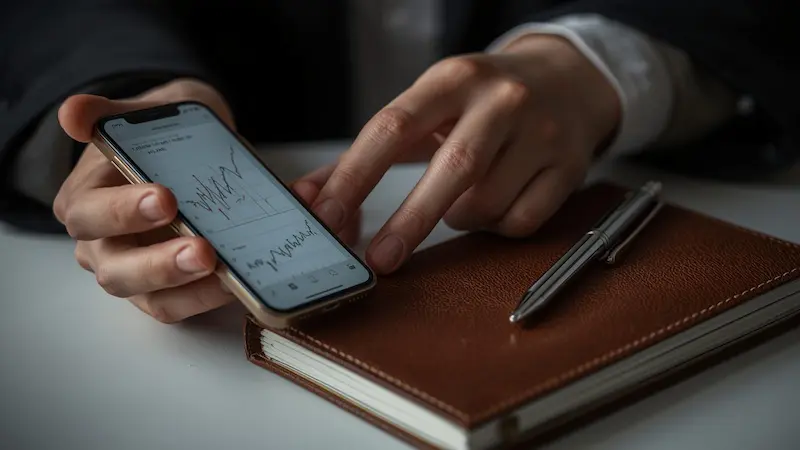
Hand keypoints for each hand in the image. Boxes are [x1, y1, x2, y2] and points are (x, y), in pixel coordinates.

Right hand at [53, 78, 359, 322]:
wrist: (188, 148)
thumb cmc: (155, 138)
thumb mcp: (136, 116)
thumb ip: (107, 114)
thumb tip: (74, 113)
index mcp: (84, 202)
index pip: (90, 215)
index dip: (124, 212)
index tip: (166, 198)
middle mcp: (102, 246)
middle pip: (118, 271)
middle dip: (160, 265)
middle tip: (203, 249)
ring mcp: (136, 274)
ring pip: (152, 298)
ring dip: (191, 289)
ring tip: (227, 269)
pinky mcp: (169, 292)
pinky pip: (187, 305)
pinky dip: (214, 295)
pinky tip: (242, 280)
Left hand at [298, 35, 620, 273]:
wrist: (568, 79)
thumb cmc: (480, 101)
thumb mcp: (426, 108)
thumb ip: (364, 153)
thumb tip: (308, 198)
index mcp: (453, 79)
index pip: (393, 127)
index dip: (356, 176)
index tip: (326, 216)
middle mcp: (501, 100)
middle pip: (453, 168)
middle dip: (410, 221)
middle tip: (380, 260)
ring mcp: (543, 133)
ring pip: (486, 203)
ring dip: (458, 218)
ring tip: (457, 200)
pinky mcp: (570, 167)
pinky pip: (521, 221)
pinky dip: (496, 227)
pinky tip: (495, 203)